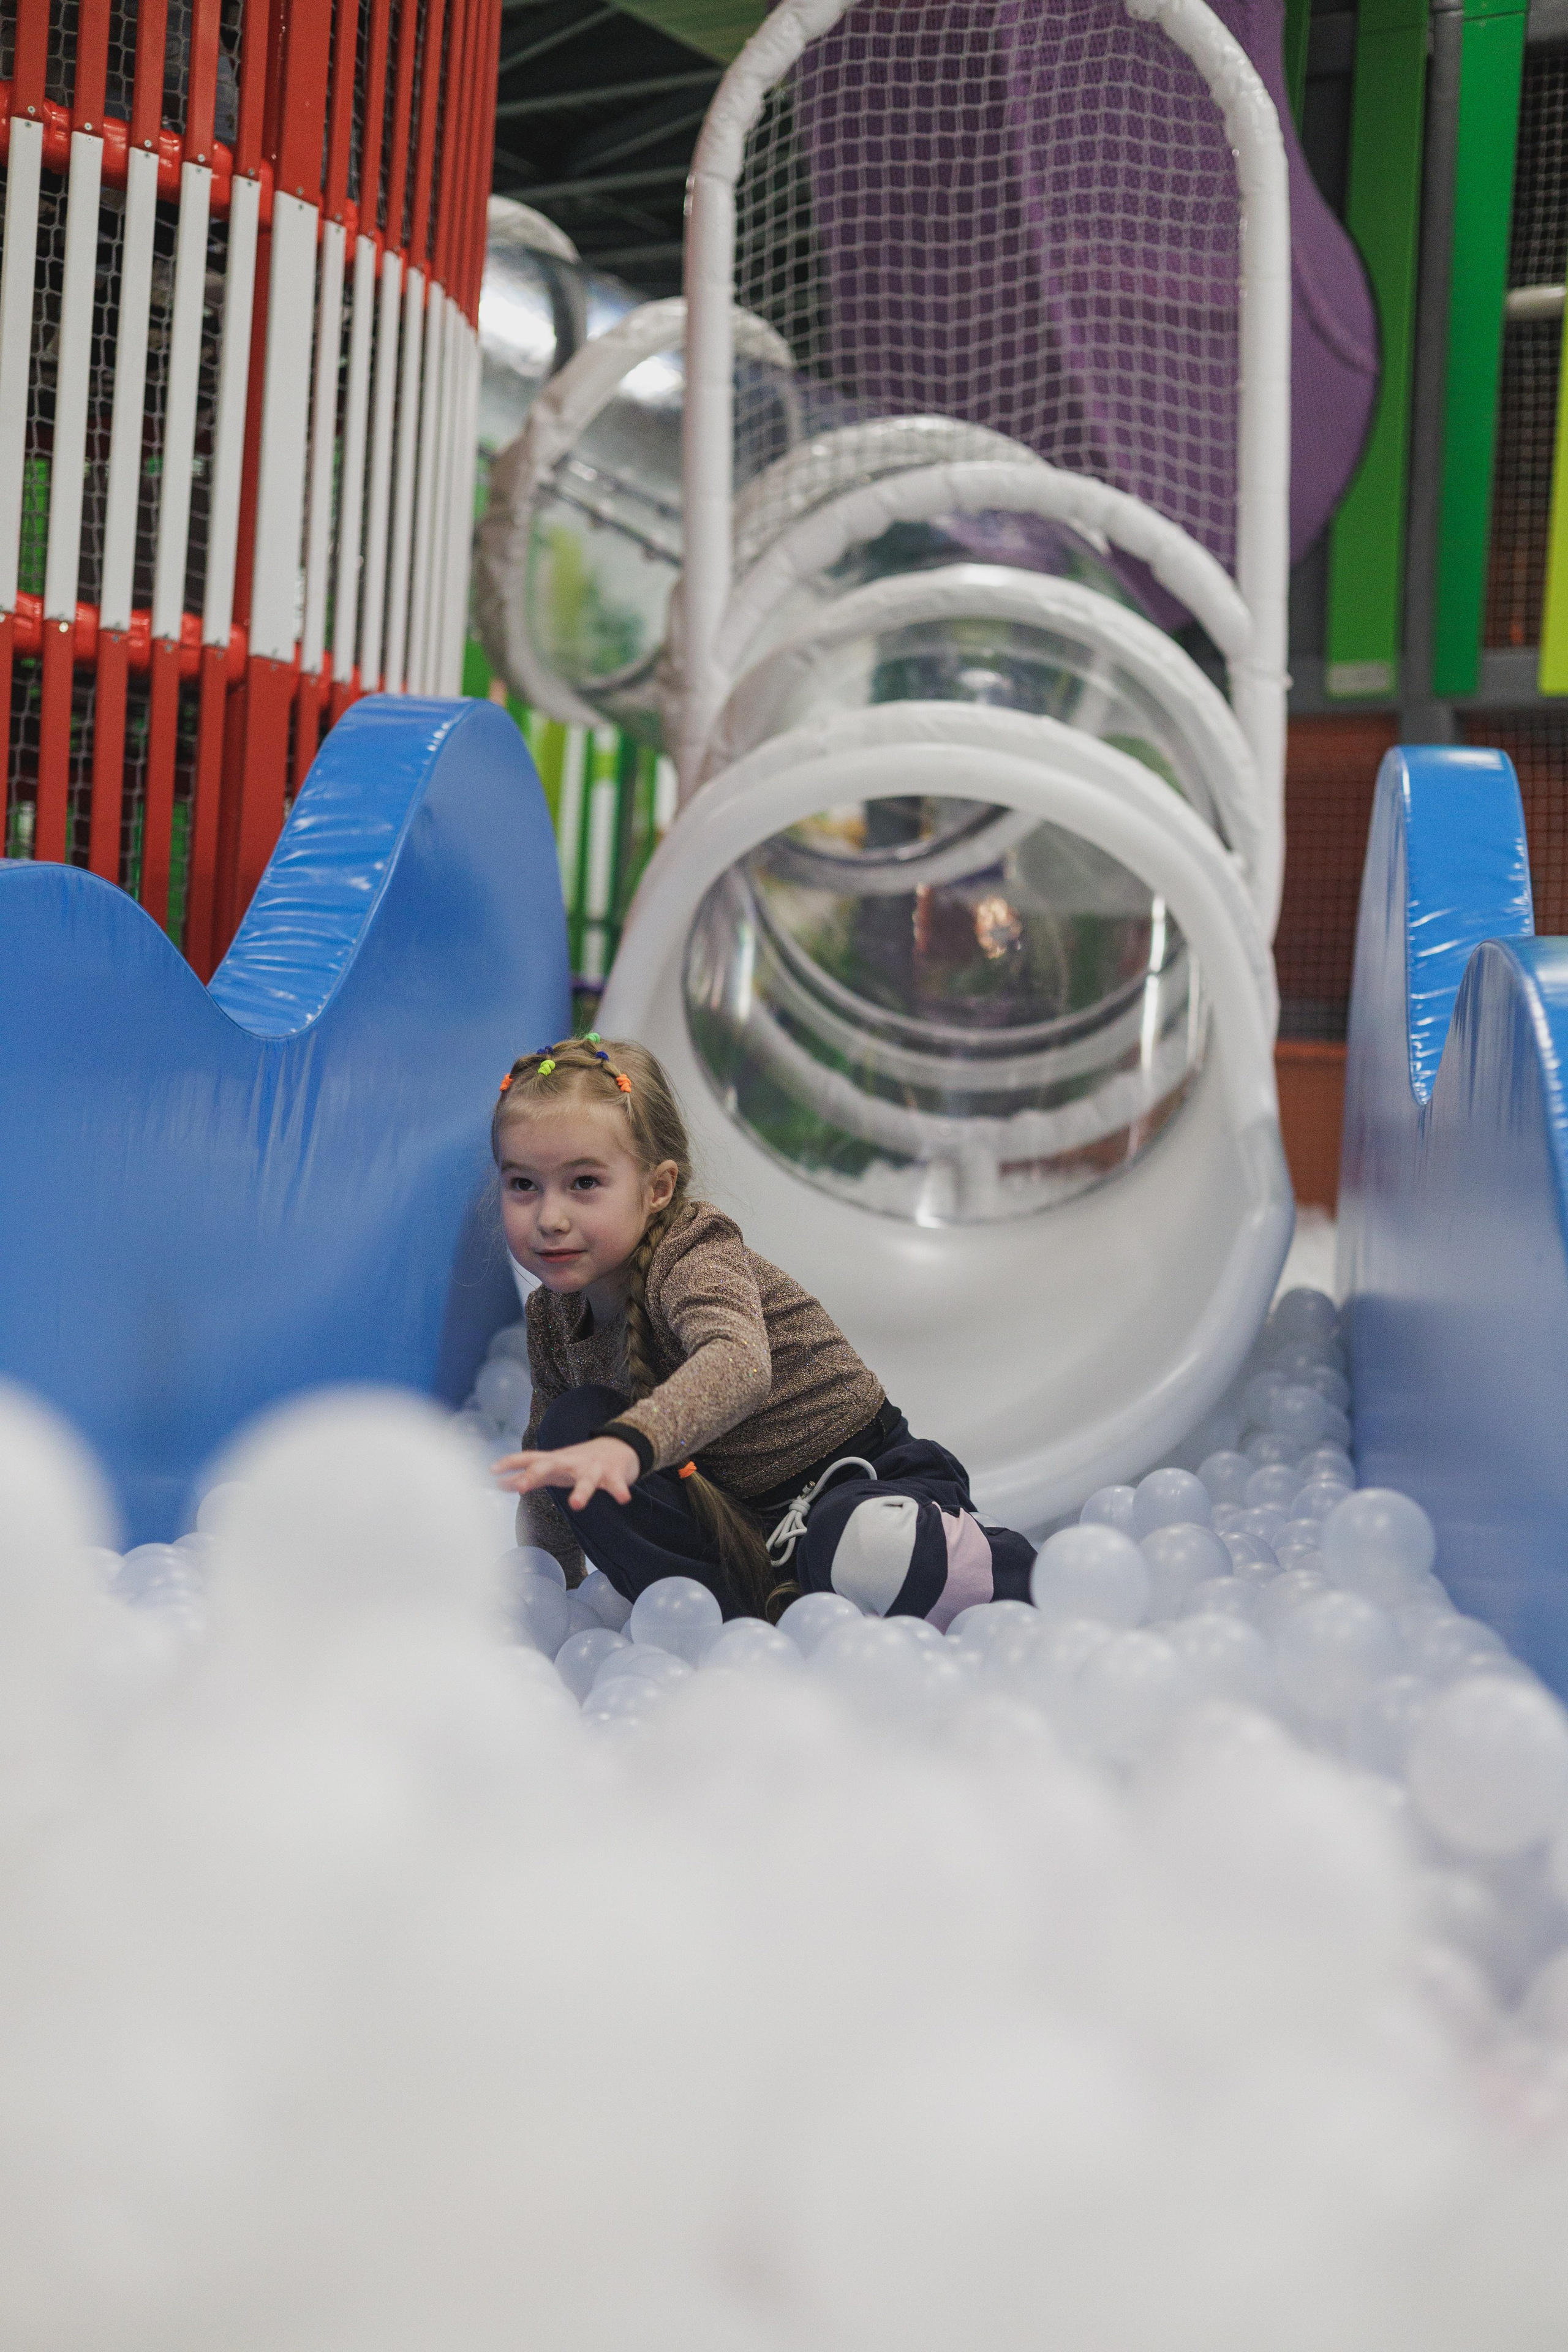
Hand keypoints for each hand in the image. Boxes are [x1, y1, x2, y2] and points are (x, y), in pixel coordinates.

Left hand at [491, 1435, 640, 1510]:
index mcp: (555, 1461)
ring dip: (581, 1491)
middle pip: (550, 1465)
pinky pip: (615, 1484)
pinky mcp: (613, 1473)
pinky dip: (618, 1490)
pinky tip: (622, 1499)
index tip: (492, 1471)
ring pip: (586, 1479)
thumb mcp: (552, 1468)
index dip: (510, 1463)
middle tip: (521, 1486)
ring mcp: (592, 1467)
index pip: (528, 1458)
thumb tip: (498, 1484)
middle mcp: (570, 1462)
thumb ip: (527, 1476)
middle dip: (536, 1474)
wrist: (619, 1446)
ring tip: (577, 1505)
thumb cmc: (578, 1462)